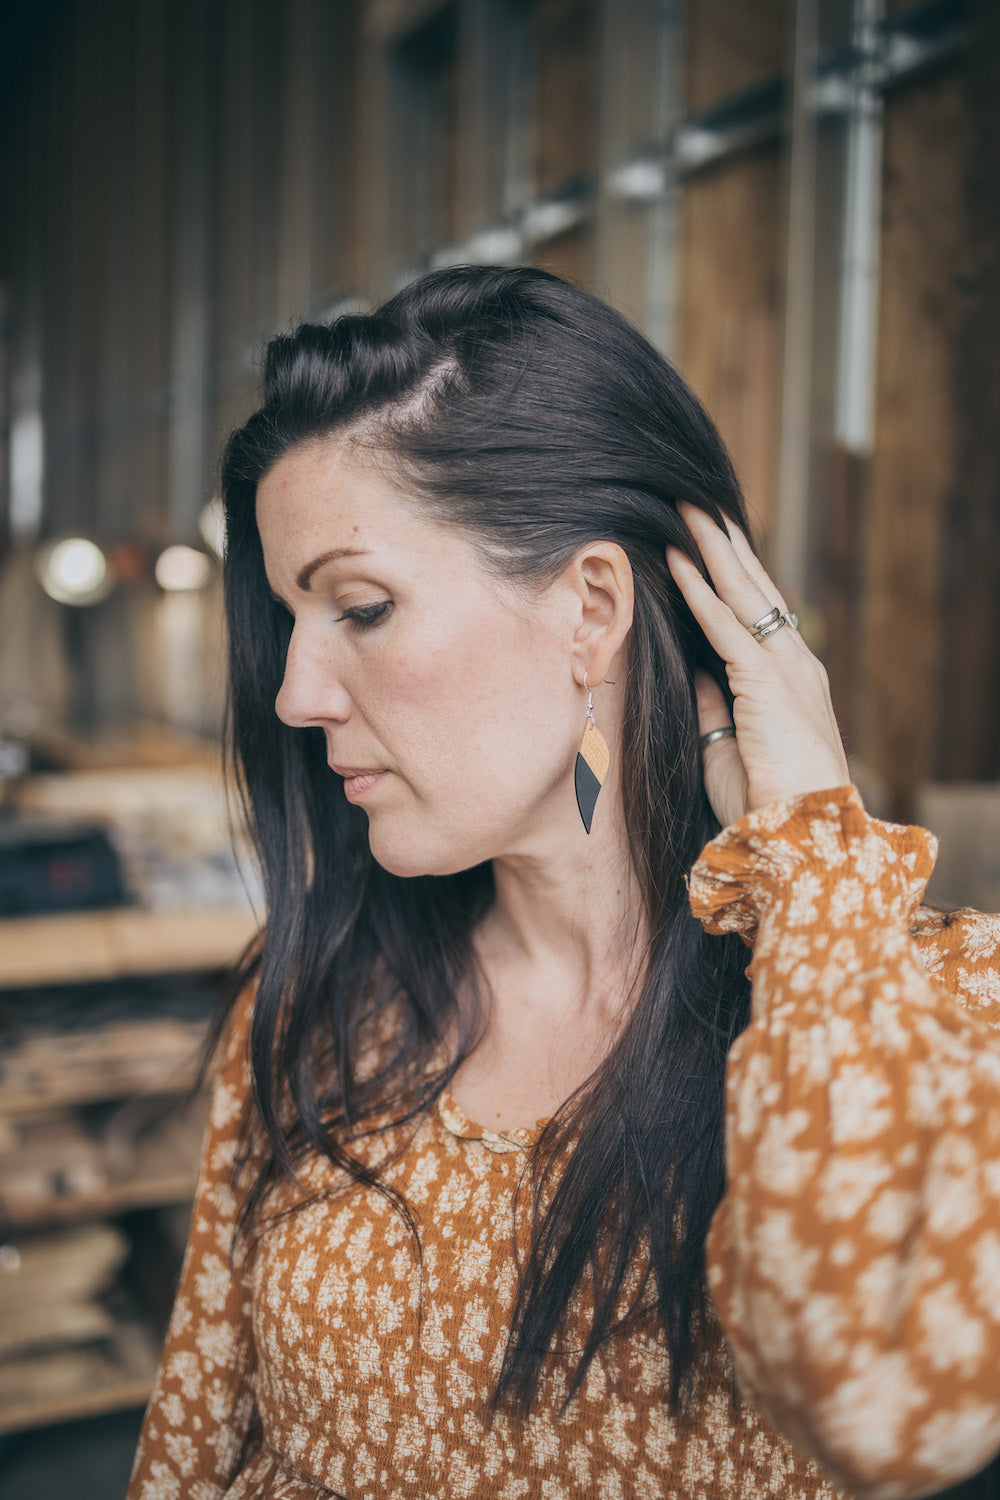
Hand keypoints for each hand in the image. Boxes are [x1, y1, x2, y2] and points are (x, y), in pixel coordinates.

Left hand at [666, 502, 849, 827]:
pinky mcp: (766, 680)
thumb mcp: (725, 749)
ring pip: (743, 594)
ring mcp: (785, 668)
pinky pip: (725, 625)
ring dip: (712, 550)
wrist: (799, 835)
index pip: (757, 615)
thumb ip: (712, 707)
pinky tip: (678, 560)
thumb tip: (692, 673)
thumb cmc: (764, 804)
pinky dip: (700, 591)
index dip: (732, 578)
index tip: (710, 544)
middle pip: (753, 591)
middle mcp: (794, 665)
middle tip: (697, 505)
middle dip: (724, 546)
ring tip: (686, 510)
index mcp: (789, 682)